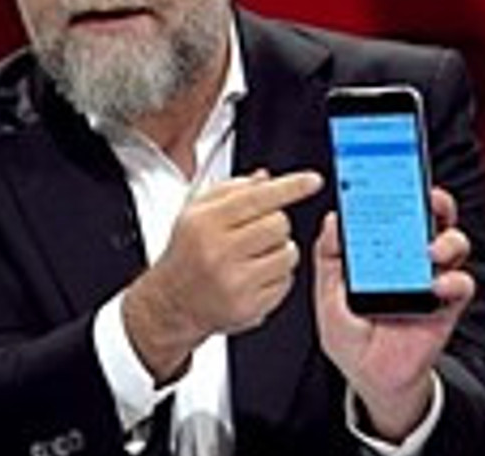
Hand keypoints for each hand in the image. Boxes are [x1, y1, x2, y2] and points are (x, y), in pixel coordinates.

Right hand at [123, 170, 322, 383]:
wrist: (172, 302)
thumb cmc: (187, 254)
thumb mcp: (196, 213)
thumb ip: (231, 190)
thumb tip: (266, 178)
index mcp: (205, 222)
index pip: (257, 197)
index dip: (291, 186)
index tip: (312, 181)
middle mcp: (218, 252)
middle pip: (279, 224)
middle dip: (276, 223)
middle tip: (258, 231)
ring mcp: (235, 282)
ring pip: (288, 253)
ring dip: (280, 250)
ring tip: (257, 254)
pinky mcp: (249, 306)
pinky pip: (286, 281)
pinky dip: (278, 275)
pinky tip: (256, 275)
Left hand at [314, 188, 474, 440]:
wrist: (368, 376)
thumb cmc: (349, 333)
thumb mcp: (327, 291)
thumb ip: (328, 255)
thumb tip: (334, 220)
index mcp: (381, 248)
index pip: (393, 209)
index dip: (397, 186)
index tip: (394, 166)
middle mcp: (409, 258)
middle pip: (431, 217)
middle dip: (432, 200)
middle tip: (426, 197)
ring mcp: (429, 279)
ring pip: (453, 242)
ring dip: (446, 239)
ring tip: (430, 249)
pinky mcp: (445, 305)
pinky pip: (461, 283)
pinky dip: (452, 280)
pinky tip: (436, 284)